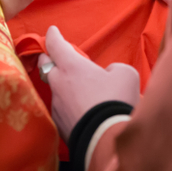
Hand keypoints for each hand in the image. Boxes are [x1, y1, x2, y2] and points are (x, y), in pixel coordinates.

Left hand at [38, 26, 140, 140]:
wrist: (106, 139)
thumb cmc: (116, 100)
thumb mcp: (125, 75)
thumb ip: (114, 69)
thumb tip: (107, 76)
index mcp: (72, 66)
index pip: (55, 44)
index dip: (53, 35)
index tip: (52, 31)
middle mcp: (58, 83)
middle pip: (46, 66)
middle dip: (50, 59)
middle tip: (57, 58)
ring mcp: (56, 105)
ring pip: (55, 89)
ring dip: (63, 86)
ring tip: (80, 91)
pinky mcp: (58, 124)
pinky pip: (61, 109)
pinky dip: (69, 106)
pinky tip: (82, 111)